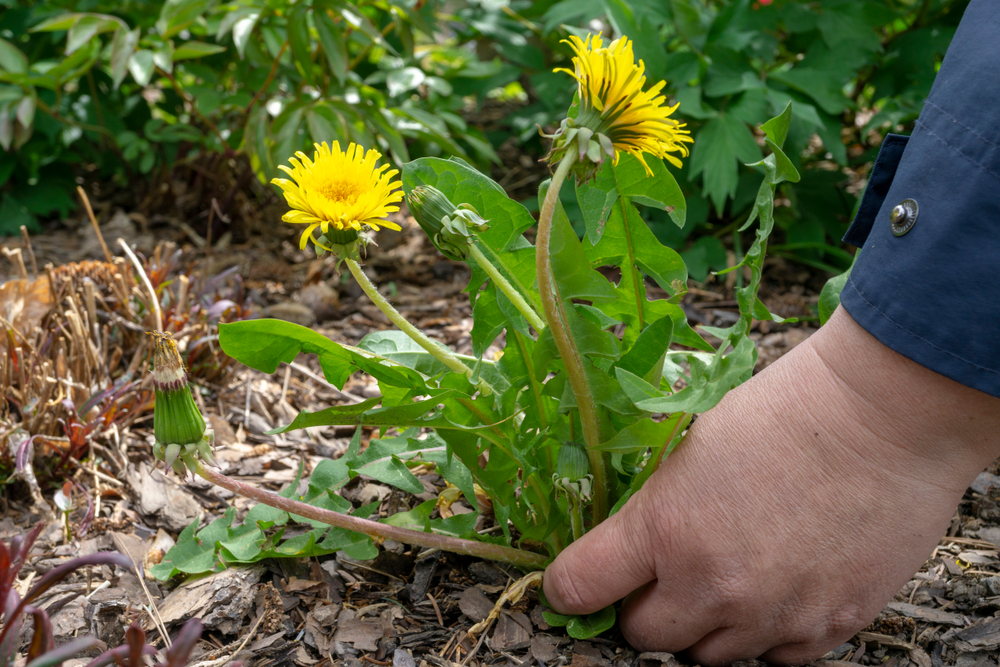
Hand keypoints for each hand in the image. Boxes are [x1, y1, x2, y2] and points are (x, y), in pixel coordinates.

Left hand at [543, 307, 999, 663]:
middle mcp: (712, 586)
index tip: (576, 582)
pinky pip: (773, 658)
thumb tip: (630, 547)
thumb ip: (654, 511)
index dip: (570, 586)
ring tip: (729, 574)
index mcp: (664, 529)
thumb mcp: (690, 448)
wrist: (883, 418)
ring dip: (705, 623)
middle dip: (645, 606)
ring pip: (708, 655)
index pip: (579, 587)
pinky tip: (777, 588)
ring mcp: (772, 615)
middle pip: (643, 635)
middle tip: (664, 575)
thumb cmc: (784, 413)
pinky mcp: (827, 627)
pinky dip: (765, 633)